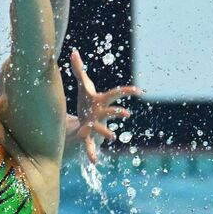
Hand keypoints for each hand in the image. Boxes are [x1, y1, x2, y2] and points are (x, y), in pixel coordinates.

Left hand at [71, 49, 140, 164]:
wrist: (85, 120)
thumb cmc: (87, 102)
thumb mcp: (83, 85)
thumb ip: (79, 69)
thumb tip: (73, 52)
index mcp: (101, 101)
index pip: (116, 94)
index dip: (127, 92)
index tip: (139, 91)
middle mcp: (101, 114)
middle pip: (111, 112)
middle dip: (118, 112)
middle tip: (126, 113)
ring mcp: (96, 125)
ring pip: (102, 129)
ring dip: (106, 132)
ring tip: (111, 136)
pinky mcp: (88, 136)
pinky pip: (90, 145)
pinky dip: (92, 152)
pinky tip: (94, 162)